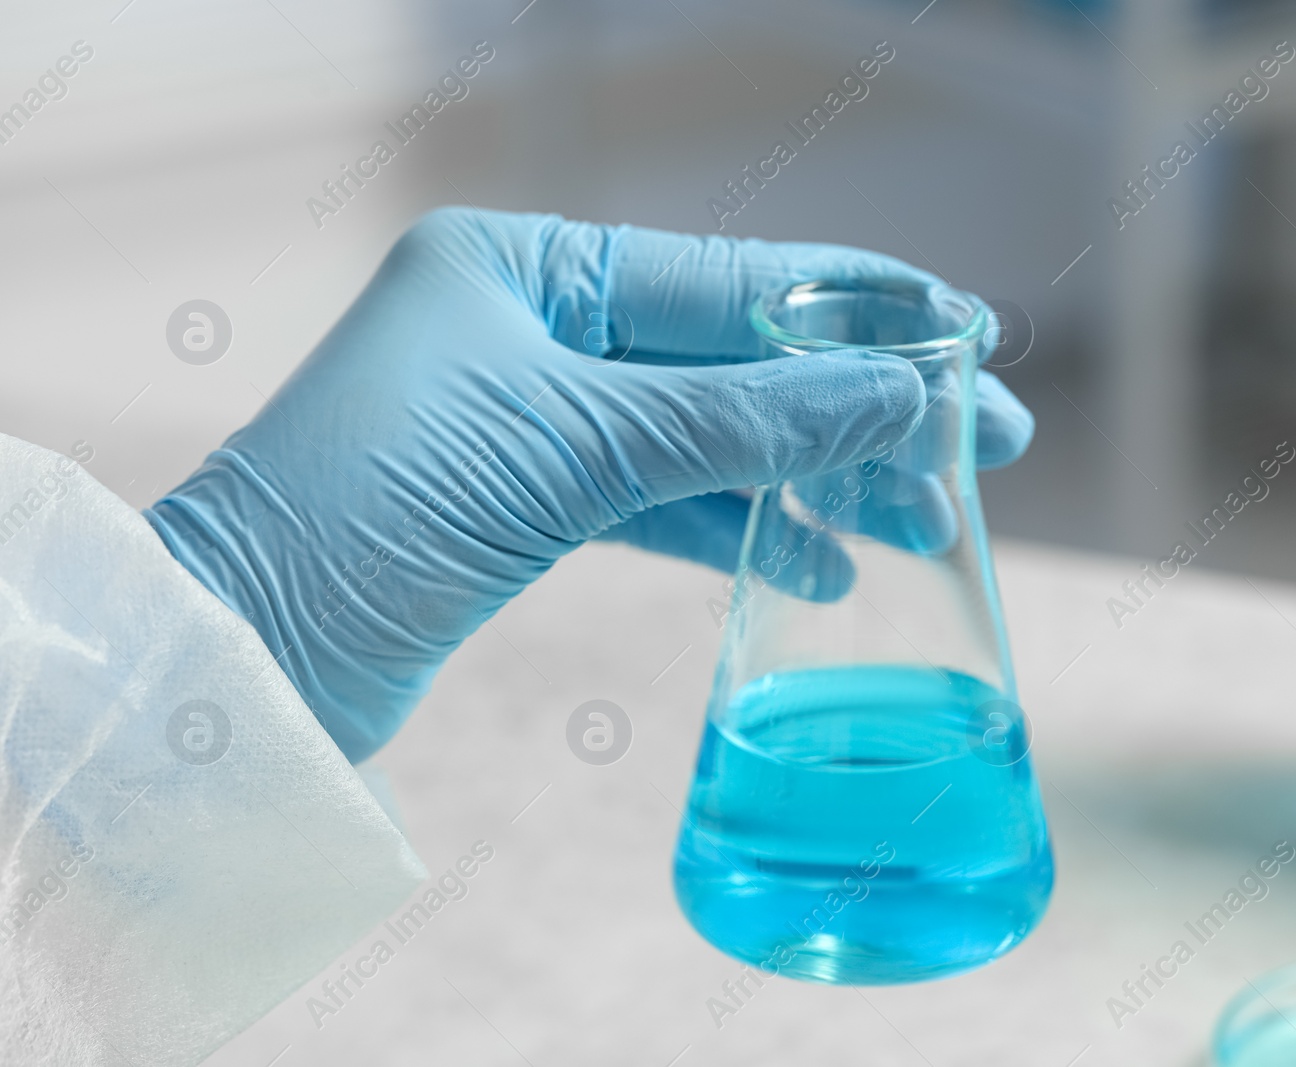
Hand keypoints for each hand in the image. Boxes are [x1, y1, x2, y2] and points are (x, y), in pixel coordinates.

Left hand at [146, 209, 1033, 761]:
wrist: (247, 660)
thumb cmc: (372, 515)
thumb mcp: (577, 448)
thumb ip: (749, 419)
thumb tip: (904, 391)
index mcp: (525, 264)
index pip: (732, 278)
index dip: (860, 310)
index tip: (967, 336)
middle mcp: (531, 325)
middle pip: (736, 358)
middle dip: (859, 404)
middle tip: (983, 444)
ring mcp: (532, 415)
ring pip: (712, 436)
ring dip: (816, 478)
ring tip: (921, 522)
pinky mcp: (530, 504)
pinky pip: (666, 501)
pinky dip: (743, 530)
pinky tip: (820, 567)